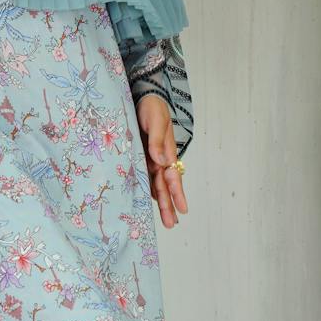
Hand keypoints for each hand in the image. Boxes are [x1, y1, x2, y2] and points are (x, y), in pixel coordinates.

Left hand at [135, 93, 187, 228]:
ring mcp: (149, 159)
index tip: (182, 209)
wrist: (142, 95)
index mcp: (167, 151)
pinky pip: (144, 177)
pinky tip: (147, 202)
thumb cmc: (151, 106)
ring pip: (155, 185)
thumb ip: (157, 140)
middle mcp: (159, 158)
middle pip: (164, 186)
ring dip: (161, 202)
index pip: (172, 177)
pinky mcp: (138, 156)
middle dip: (169, 205)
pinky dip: (147, 190)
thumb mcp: (155, 120)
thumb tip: (162, 161)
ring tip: (166, 221)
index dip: (176, 193)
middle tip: (171, 224)